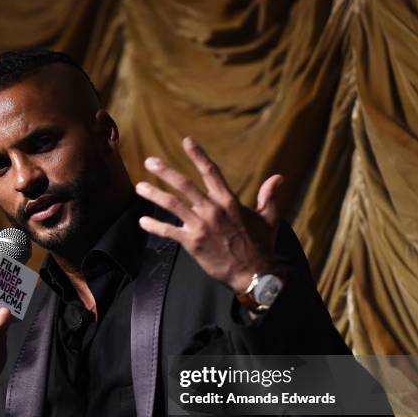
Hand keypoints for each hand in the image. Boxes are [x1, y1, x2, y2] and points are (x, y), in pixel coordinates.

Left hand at [135, 137, 283, 292]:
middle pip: (184, 184)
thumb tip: (278, 178)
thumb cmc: (262, 247)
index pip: (211, 172)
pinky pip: (169, 231)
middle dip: (165, 171)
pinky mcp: (193, 243)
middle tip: (150, 162)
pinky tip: (142, 222)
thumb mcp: (269, 219)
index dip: (198, 155)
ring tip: (139, 187)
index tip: (186, 142)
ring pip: (172, 204)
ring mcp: (201, 225)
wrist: (255, 274)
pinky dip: (154, 226)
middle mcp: (213, 209)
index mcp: (229, 201)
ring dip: (154, 194)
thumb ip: (268, 197)